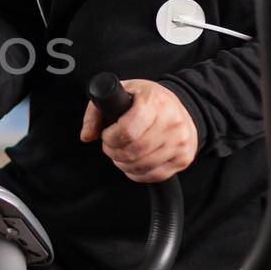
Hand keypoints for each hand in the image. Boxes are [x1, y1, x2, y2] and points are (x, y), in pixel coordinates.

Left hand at [80, 79, 197, 183]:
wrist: (180, 108)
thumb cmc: (146, 101)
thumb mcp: (120, 94)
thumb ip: (96, 113)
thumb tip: (86, 136)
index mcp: (154, 101)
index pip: (127, 130)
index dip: (110, 138)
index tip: (106, 135)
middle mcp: (172, 121)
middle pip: (133, 151)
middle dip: (113, 152)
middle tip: (110, 146)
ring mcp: (180, 141)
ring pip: (141, 166)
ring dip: (123, 164)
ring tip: (121, 153)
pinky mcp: (183, 158)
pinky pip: (153, 175)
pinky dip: (137, 173)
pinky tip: (134, 162)